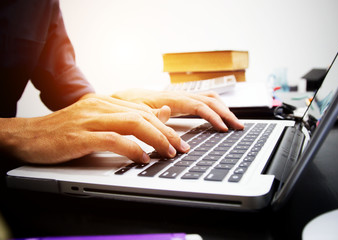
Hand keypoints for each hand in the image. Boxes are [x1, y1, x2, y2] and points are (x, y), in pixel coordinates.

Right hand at [0, 93, 189, 163]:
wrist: (28, 135)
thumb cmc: (65, 131)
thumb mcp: (99, 120)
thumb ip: (128, 116)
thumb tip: (160, 114)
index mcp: (106, 102)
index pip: (144, 110)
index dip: (165, 125)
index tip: (179, 140)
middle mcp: (101, 106)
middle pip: (143, 115)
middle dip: (166, 132)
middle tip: (181, 147)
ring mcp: (90, 119)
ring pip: (132, 123)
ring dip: (155, 139)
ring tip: (168, 152)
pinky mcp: (80, 136)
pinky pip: (112, 139)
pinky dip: (131, 148)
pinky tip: (142, 158)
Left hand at [112, 89, 243, 130]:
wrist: (120, 99)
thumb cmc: (127, 106)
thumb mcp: (136, 112)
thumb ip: (152, 114)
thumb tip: (168, 111)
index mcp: (171, 98)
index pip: (199, 105)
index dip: (213, 117)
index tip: (223, 128)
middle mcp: (179, 95)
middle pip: (210, 100)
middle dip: (226, 113)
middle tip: (238, 126)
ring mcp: (181, 97)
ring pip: (209, 98)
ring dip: (223, 109)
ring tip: (234, 122)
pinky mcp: (181, 101)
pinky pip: (203, 100)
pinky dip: (214, 107)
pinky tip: (218, 115)